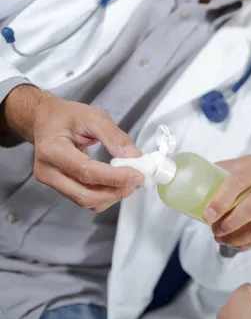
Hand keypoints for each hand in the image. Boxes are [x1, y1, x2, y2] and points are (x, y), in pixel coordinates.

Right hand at [3, 85, 143, 211]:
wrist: (45, 120)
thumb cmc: (67, 117)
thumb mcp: (93, 116)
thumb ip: (114, 136)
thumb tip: (134, 157)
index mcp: (52, 150)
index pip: (86, 171)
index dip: (115, 177)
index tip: (137, 175)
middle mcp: (48, 171)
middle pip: (85, 194)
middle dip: (116, 191)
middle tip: (137, 180)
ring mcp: (52, 182)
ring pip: (86, 201)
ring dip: (112, 196)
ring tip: (129, 181)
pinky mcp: (60, 188)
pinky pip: (85, 200)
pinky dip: (105, 196)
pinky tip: (117, 184)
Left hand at [203, 154, 250, 249]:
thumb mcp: (240, 164)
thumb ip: (220, 172)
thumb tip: (190, 185)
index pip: (239, 182)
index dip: (221, 201)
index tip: (206, 216)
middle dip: (230, 224)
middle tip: (214, 230)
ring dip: (238, 238)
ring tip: (222, 239)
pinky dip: (250, 243)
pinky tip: (236, 243)